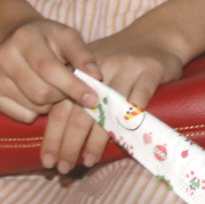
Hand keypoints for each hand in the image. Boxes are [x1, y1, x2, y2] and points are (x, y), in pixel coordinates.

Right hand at [0, 17, 96, 125]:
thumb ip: (83, 55)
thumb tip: (96, 78)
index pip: (49, 68)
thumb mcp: (67, 37)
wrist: (14, 36)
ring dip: (51, 104)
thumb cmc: (48, 38)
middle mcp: (4, 57)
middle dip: (62, 96)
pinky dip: (36, 112)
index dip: (73, 86)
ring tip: (53, 88)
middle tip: (69, 88)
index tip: (93, 99)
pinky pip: (23, 116)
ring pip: (34, 107)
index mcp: (25, 38)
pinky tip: (37, 95)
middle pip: (41, 93)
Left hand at [35, 28, 187, 172]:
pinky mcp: (149, 70)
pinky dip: (130, 119)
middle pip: (79, 111)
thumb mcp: (93, 74)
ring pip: (106, 109)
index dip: (53, 136)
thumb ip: (76, 99)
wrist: (156, 35)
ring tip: (88, 161)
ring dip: (95, 140)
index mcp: (79, 69)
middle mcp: (98, 69)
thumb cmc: (120, 62)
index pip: (60, 107)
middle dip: (69, 144)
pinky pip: (139, 98)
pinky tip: (123, 138)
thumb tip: (58, 140)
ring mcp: (125, 68)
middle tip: (63, 168)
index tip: (47, 160)